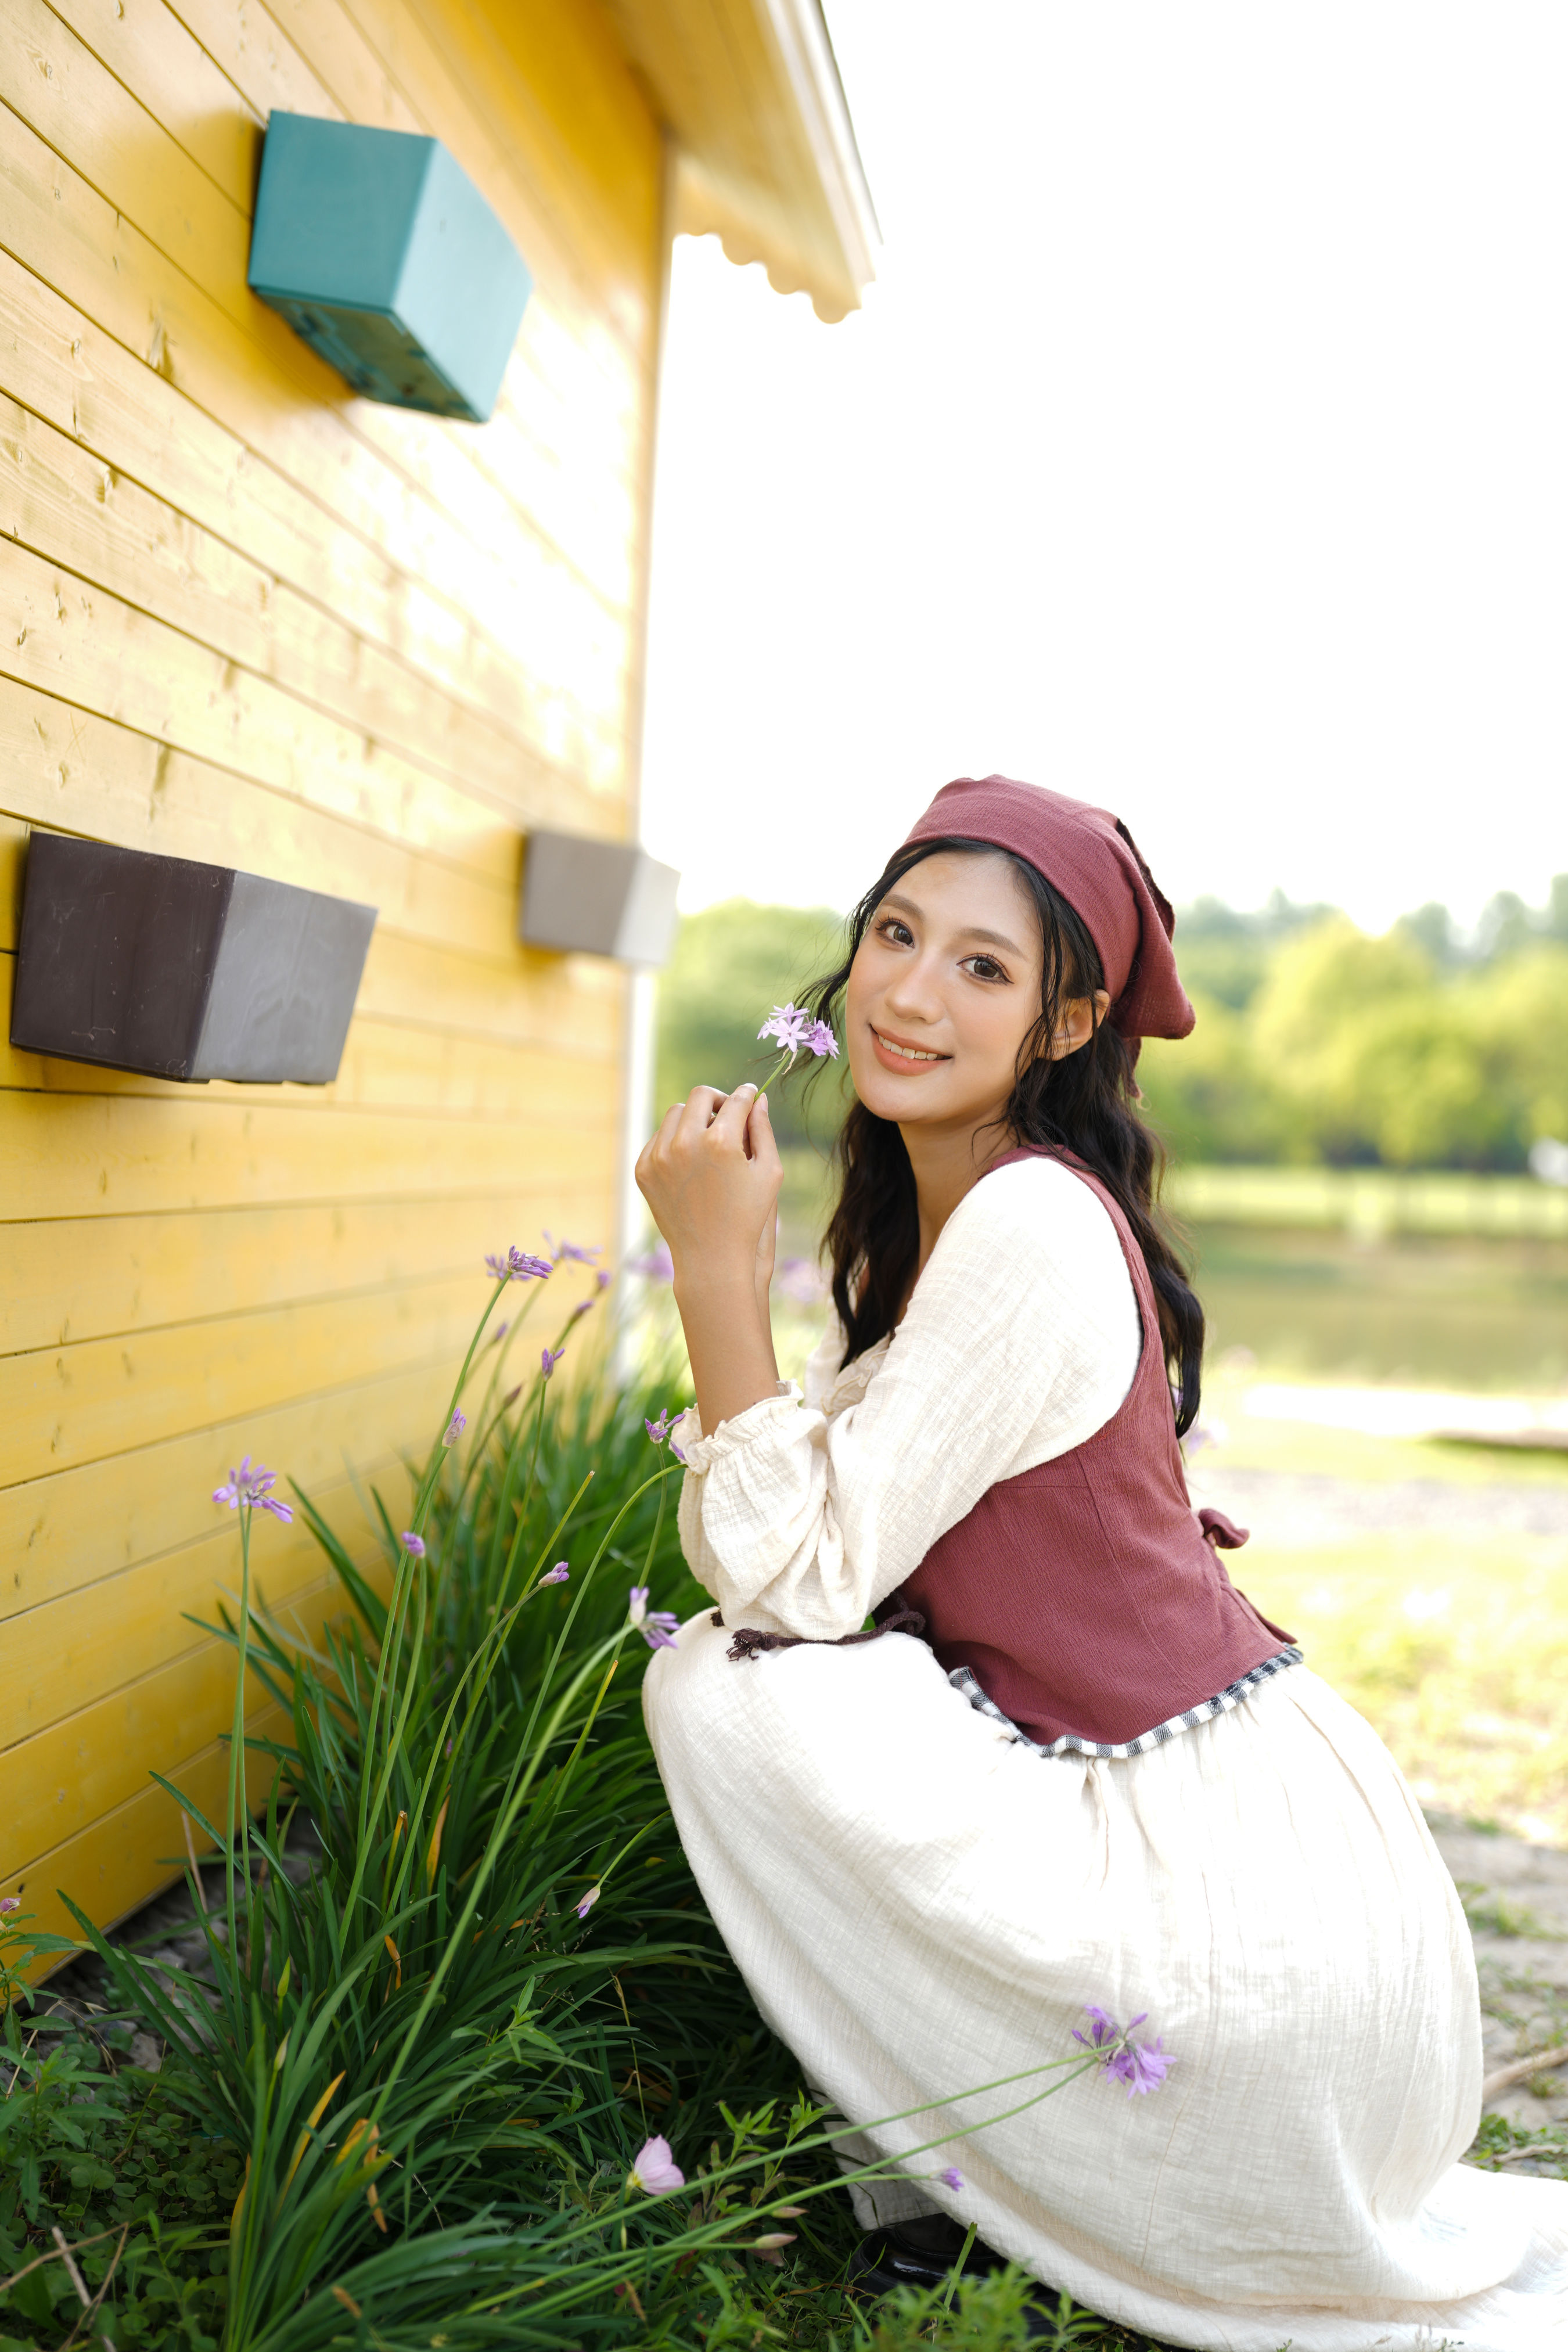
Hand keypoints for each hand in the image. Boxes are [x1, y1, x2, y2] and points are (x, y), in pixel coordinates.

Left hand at [635, 1085, 782, 1297]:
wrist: (711, 1258)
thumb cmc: (748, 1216)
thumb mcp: (768, 1172)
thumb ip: (763, 1129)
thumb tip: (756, 1099)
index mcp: (721, 1141)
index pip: (736, 1100)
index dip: (747, 1094)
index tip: (749, 1094)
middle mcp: (685, 1143)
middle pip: (701, 1096)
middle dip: (718, 1100)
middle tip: (728, 1112)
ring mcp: (659, 1156)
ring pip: (675, 1113)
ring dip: (694, 1119)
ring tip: (709, 1138)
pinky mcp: (644, 1169)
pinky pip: (658, 1138)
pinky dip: (674, 1141)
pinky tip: (691, 1160)